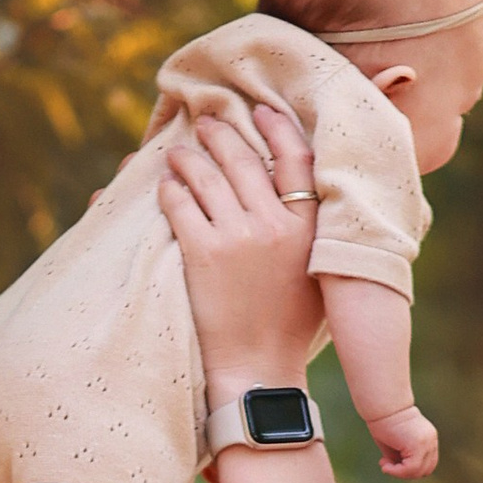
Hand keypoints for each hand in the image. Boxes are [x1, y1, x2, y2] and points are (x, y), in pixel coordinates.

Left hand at [159, 97, 320, 390]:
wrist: (259, 371)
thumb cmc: (289, 328)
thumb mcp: (318, 274)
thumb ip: (311, 232)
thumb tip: (298, 197)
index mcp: (309, 228)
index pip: (296, 158)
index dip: (277, 128)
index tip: (260, 112)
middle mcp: (276, 225)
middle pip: (244, 159)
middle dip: (221, 134)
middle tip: (206, 122)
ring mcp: (238, 236)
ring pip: (207, 176)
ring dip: (188, 158)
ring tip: (177, 153)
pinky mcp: (203, 253)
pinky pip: (181, 205)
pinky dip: (170, 190)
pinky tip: (164, 187)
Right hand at [368, 405, 439, 479]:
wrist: (382, 405)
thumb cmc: (383, 421)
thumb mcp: (395, 444)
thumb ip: (402, 457)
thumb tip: (401, 472)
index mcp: (429, 438)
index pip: (427, 464)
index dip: (410, 469)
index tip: (392, 463)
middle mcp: (431, 440)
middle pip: (425, 470)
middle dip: (406, 473)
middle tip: (386, 466)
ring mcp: (427, 443)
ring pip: (418, 471)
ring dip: (400, 473)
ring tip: (384, 465)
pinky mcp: (418, 445)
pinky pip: (411, 468)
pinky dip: (397, 472)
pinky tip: (385, 465)